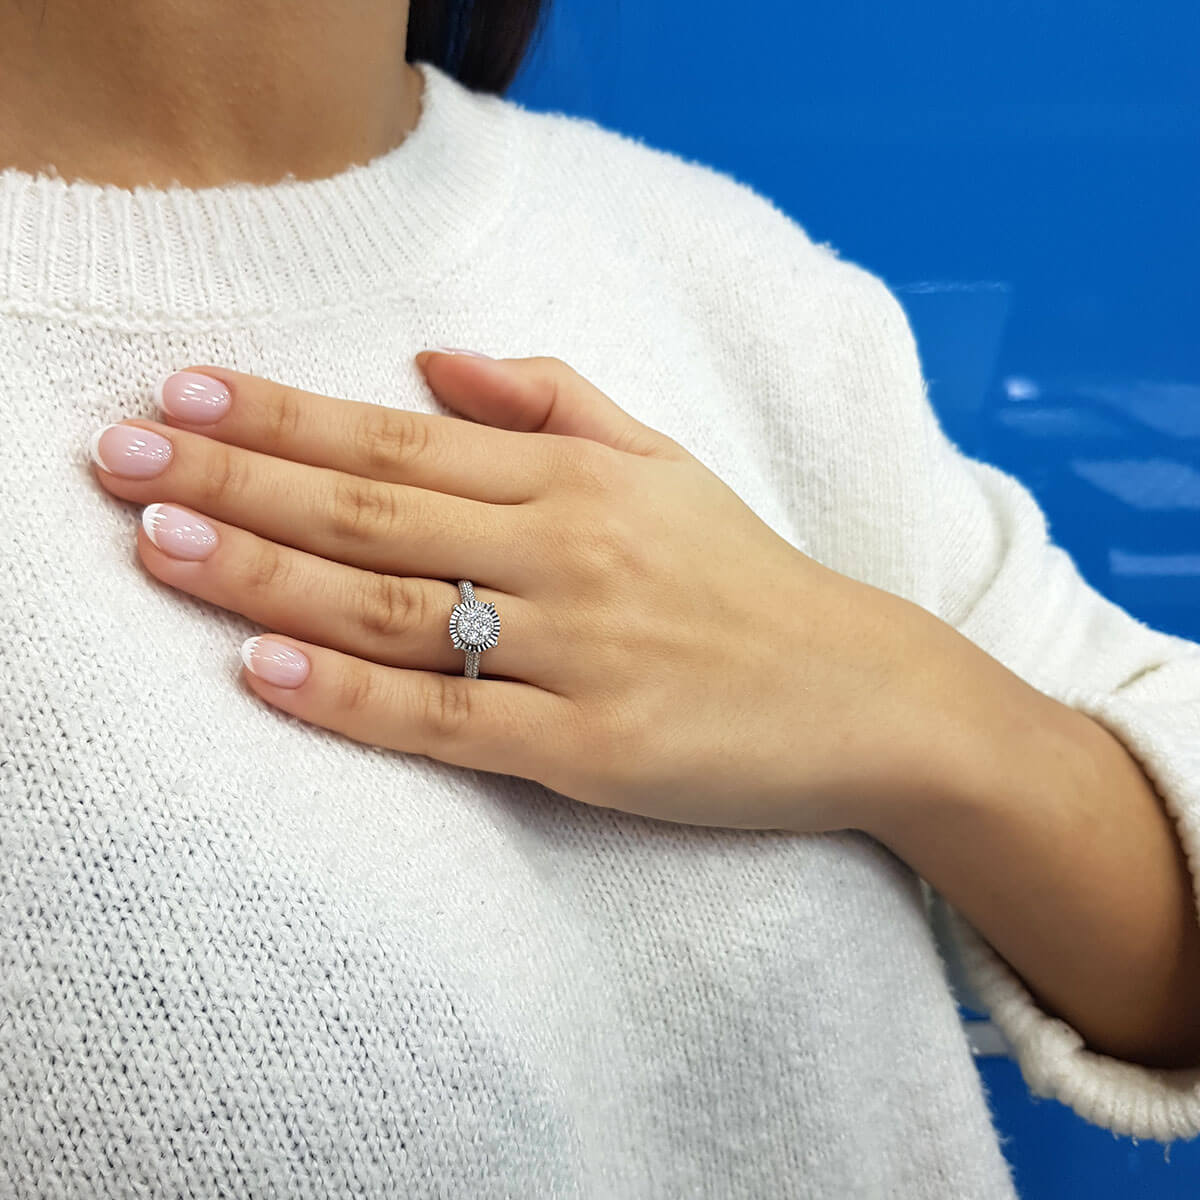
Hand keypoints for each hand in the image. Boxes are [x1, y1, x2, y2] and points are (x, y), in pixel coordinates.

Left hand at [88, 351, 936, 834]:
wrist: (862, 696)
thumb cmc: (748, 579)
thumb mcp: (665, 464)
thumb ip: (555, 402)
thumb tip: (437, 360)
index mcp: (580, 481)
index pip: (402, 439)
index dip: (285, 417)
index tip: (185, 394)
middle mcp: (570, 554)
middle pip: (375, 512)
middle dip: (238, 482)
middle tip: (122, 458)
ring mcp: (579, 654)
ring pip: (396, 609)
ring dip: (265, 578)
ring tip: (161, 547)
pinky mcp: (592, 749)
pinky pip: (449, 720)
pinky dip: (353, 696)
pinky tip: (266, 670)